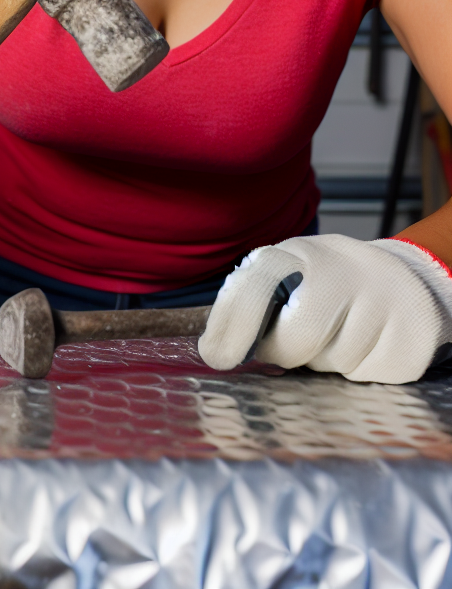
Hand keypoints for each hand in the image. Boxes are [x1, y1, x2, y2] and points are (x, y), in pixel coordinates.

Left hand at [198, 234, 451, 383]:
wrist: (401, 280)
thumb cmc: (324, 285)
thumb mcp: (286, 277)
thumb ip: (252, 305)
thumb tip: (214, 352)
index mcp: (298, 253)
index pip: (256, 281)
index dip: (231, 322)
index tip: (215, 356)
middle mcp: (343, 269)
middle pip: (296, 339)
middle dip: (285, 354)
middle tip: (289, 347)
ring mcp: (384, 300)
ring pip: (333, 363)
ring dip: (324, 361)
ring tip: (338, 332)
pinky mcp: (414, 334)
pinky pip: (367, 376)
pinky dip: (358, 371)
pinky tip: (366, 343)